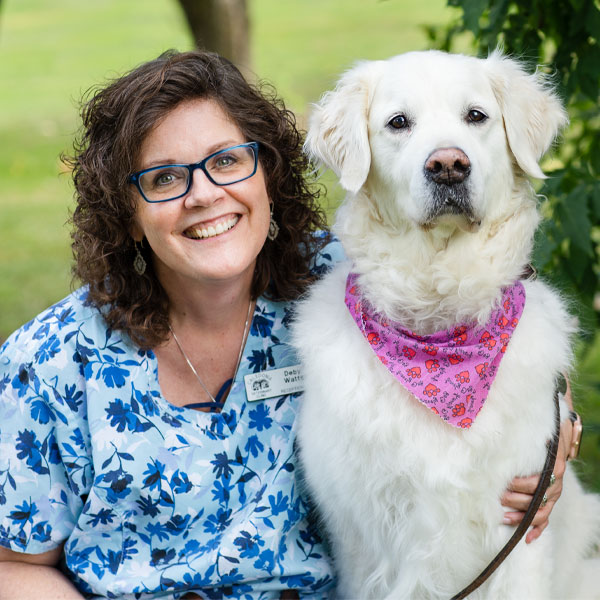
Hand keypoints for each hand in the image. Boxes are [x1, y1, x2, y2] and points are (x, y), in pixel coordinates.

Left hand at [500, 380, 573, 543]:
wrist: (560, 429)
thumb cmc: (542, 430)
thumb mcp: (534, 431)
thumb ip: (519, 436)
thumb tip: (496, 430)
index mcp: (551, 467)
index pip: (536, 483)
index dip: (520, 486)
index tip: (503, 485)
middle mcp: (556, 481)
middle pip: (537, 498)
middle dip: (515, 500)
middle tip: (497, 498)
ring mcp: (555, 491)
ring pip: (541, 510)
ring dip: (523, 516)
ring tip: (504, 518)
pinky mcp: (552, 497)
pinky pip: (547, 517)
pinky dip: (538, 528)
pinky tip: (527, 537)